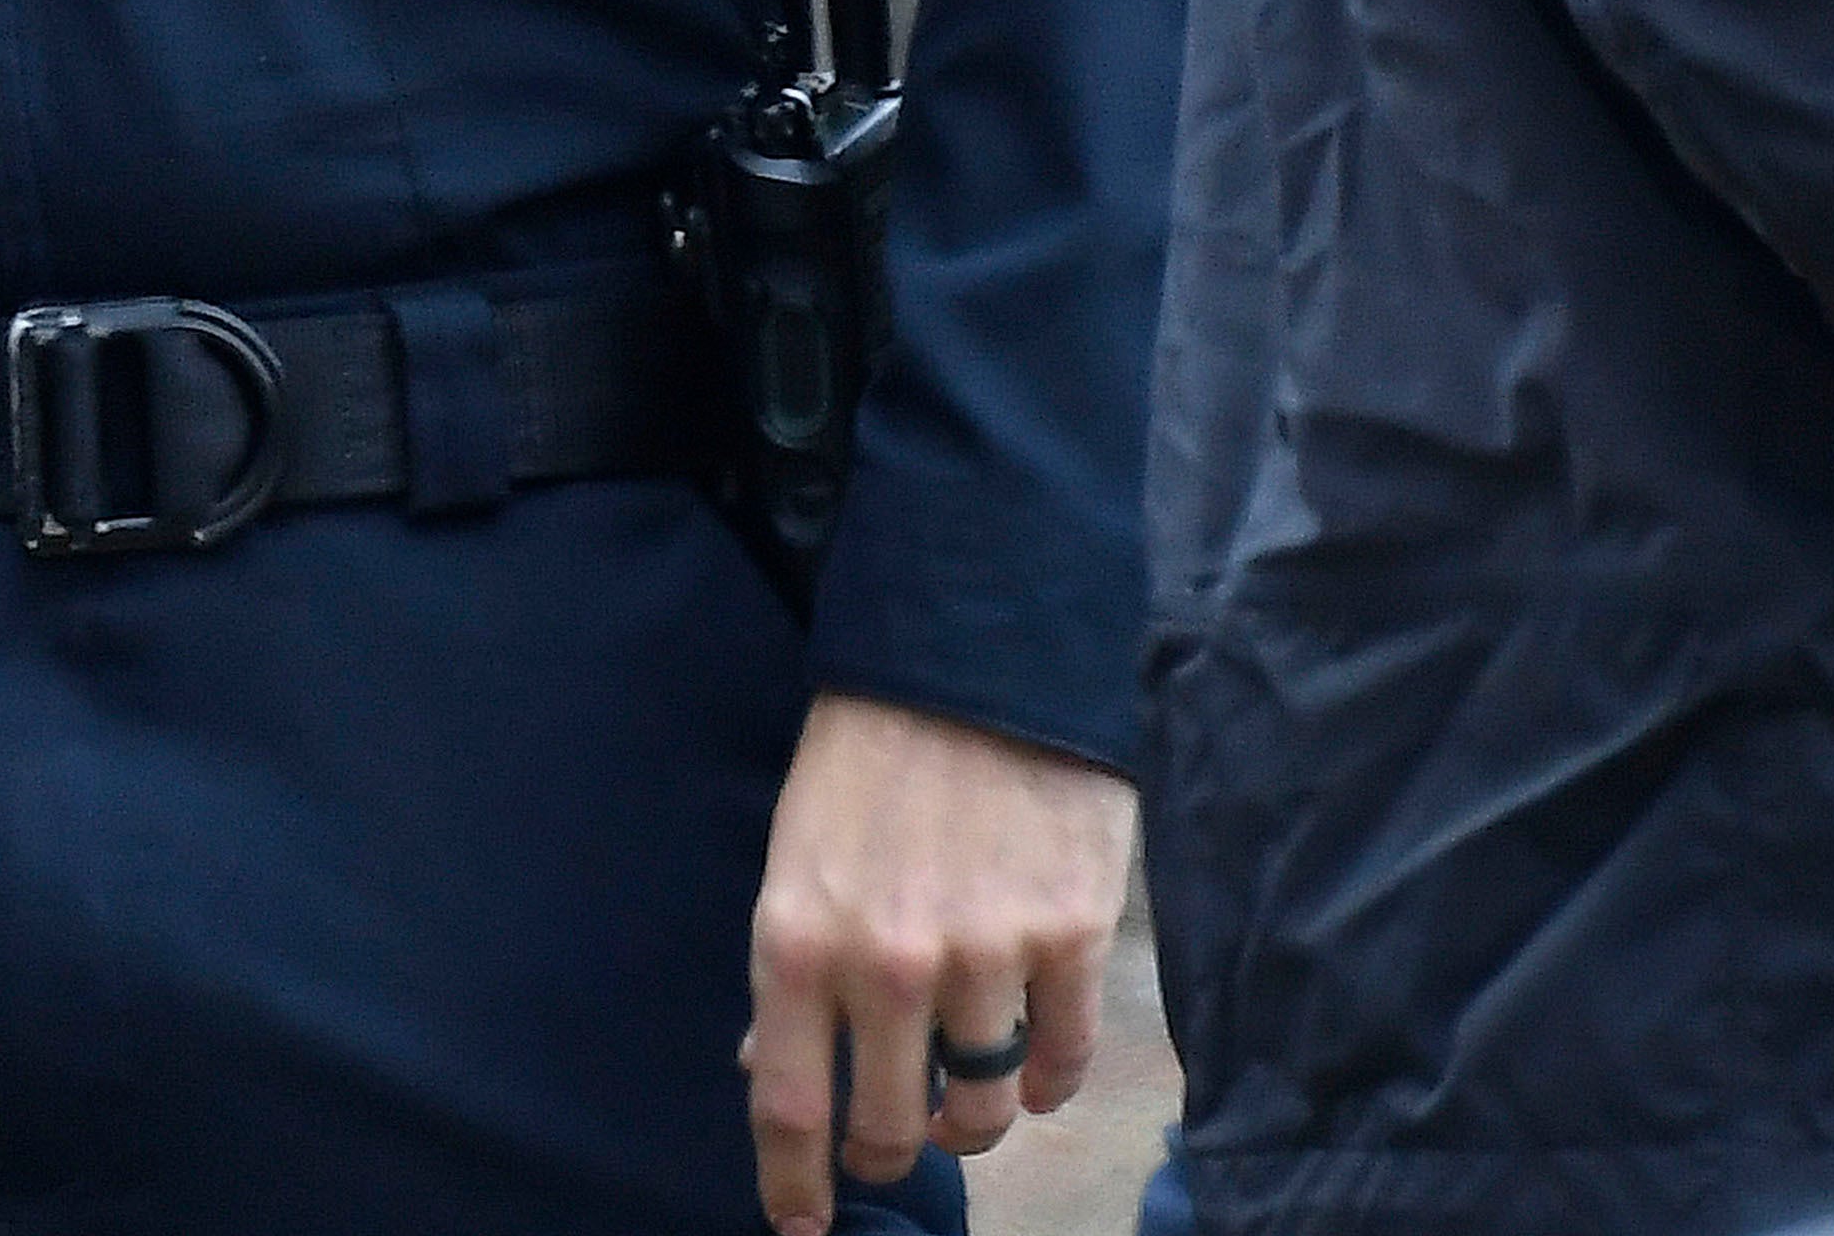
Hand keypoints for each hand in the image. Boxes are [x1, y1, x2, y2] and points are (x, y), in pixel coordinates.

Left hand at [740, 694, 1135, 1235]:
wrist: (977, 654)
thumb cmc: (869, 753)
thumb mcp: (794, 852)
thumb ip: (790, 966)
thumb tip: (763, 1065)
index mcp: (798, 942)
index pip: (787, 1106)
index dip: (794, 1185)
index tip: (801, 1226)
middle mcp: (887, 966)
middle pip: (889, 1127)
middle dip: (888, 1152)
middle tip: (894, 1142)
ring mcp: (986, 957)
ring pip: (984, 1109)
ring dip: (972, 1120)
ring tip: (967, 1101)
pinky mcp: (1070, 938)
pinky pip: (1063, 1064)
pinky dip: (1048, 1087)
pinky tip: (1035, 1074)